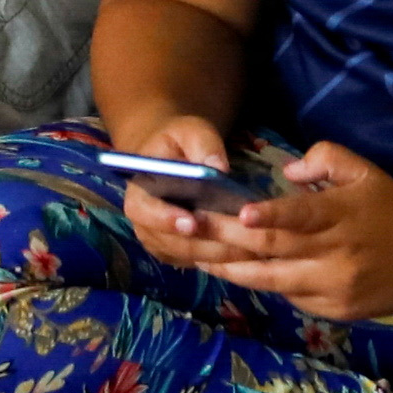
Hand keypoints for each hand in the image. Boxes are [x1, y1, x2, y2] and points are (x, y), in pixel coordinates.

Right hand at [111, 114, 257, 273]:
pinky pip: (200, 262)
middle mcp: (145, 223)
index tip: (192, 223)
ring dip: (221, 255)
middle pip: (172, 242)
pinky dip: (224, 260)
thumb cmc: (178, 141)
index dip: (166, 219)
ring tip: (255, 248)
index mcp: (138, 192)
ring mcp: (161, 241)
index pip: (144, 211)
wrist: (171, 156)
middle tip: (242, 241)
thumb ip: (203, 144)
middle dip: (207, 242)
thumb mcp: (189, 131)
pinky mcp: (179, 253)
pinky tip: (252, 254)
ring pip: (190, 256)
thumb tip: (219, 168)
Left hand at [169, 141, 392, 319]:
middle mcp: (337, 255)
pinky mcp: (335, 310)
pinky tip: (236, 271)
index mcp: (344, 216)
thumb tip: (288, 173)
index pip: (303, 216)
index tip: (240, 213)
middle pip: (274, 251)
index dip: (271, 217)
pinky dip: (262, 283)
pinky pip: (289, 297)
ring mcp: (334, 287)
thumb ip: (325, 159)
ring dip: (231, 268)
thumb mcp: (366, 172)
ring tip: (196, 256)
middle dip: (226, 239)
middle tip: (189, 226)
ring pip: (272, 281)